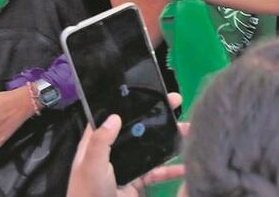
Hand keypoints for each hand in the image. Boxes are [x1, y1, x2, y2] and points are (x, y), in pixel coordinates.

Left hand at [67, 93, 187, 196]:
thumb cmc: (89, 193)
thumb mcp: (91, 167)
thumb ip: (101, 142)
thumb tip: (115, 116)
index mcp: (97, 144)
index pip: (113, 116)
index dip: (130, 102)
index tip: (151, 91)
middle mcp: (113, 152)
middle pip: (137, 128)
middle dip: (157, 116)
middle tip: (178, 102)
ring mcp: (127, 166)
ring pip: (151, 147)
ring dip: (169, 139)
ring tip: (190, 129)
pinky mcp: (139, 181)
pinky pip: (158, 171)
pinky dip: (173, 168)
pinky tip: (187, 165)